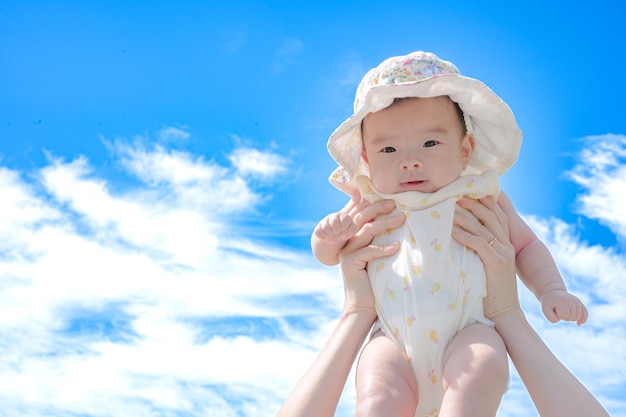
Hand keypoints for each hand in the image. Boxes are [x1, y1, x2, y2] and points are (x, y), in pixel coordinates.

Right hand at [314, 212, 356, 245]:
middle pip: (334, 223)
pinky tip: (326, 237)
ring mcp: (326, 220)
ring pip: (326, 227)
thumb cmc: (343, 235)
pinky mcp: (318, 226)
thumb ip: (350, 231)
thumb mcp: (350, 233)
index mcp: (344, 216)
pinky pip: (319, 231)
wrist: (334, 240)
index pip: (344, 221)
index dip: (344, 230)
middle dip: (337, 232)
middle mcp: (335, 216)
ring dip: (330, 235)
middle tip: (338, 235)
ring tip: (332, 236)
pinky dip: (323, 237)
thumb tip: (343, 234)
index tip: (344, 233)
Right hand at [338, 199, 404, 314]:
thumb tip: (396, 221)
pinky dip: (384, 248)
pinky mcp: (350, 263)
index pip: (359, 216)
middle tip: (395, 205)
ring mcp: (346, 252)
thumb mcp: (377, 257)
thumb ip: (378, 240)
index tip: (391, 201)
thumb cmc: (374, 283)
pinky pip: (369, 250)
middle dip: (378, 209)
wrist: (363, 306)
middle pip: (361, 219)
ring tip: (401, 220)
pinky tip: (397, 247)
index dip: (372, 205)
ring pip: (366, 231)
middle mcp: (345, 243)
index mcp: (350, 239)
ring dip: (385, 224)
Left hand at [452, 196, 518, 319]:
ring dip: (465, 217)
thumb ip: (477, 250)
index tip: (468, 190)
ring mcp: (503, 255)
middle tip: (455, 195)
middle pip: (491, 217)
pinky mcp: (497, 265)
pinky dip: (466, 236)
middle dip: (473, 203)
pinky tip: (453, 231)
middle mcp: (507, 246)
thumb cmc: (488, 291)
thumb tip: (457, 236)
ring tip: (450, 209)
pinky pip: (480, 245)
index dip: (484, 201)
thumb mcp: (483, 265)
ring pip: (484, 229)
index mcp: (505, 244)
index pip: (497, 215)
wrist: (503, 314)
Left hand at [541, 290, 588, 324]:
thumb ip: (552, 318)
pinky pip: (585, 313)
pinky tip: (578, 324)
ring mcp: (577, 301)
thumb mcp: (545, 310)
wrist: (552, 292)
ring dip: (570, 317)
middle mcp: (572, 300)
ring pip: (578, 317)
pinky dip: (583, 319)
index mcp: (563, 301)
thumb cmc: (548, 302)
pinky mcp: (580, 303)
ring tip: (564, 311)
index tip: (553, 309)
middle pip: (572, 317)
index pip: (564, 315)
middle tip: (558, 310)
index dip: (558, 315)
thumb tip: (564, 319)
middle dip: (564, 317)